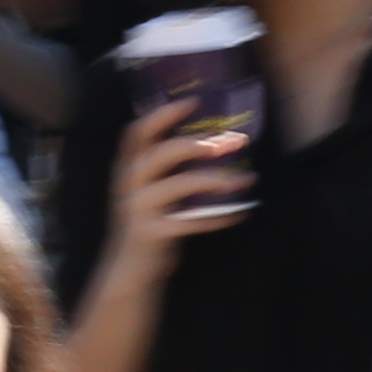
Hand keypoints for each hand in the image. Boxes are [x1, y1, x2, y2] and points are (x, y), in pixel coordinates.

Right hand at [98, 97, 255, 277]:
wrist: (128, 270)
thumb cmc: (148, 222)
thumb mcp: (150, 190)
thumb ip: (169, 169)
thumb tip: (214, 142)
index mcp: (128, 168)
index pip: (137, 133)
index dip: (163, 114)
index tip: (193, 101)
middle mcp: (129, 184)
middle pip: (160, 153)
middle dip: (197, 144)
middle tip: (231, 141)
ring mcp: (139, 209)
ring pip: (178, 184)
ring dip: (214, 179)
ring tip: (243, 179)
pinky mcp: (153, 233)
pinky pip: (191, 220)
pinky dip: (218, 217)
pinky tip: (240, 212)